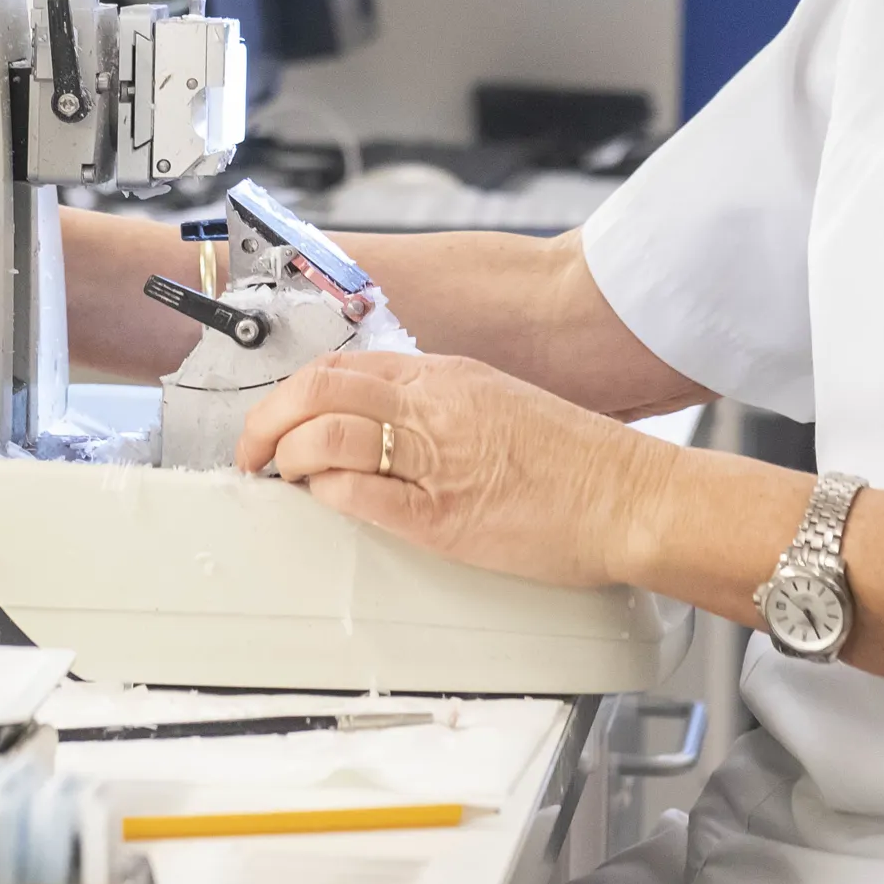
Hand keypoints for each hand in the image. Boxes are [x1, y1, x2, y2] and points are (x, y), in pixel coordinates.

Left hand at [234, 352, 672, 588]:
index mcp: (448, 377)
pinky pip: (361, 495)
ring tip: (280, 480)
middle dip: (267, 420)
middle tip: (252, 453)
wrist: (632, 496)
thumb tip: (383, 423)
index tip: (275, 419)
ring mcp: (437, 460)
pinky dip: (326, 495)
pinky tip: (321, 502)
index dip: (292, 393)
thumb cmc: (576, 462)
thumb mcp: (500, 406)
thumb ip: (441, 408)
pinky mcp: (443, 517)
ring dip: (287, 457)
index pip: (343, 367)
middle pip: (318, 390)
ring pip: (327, 435)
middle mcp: (435, 407)